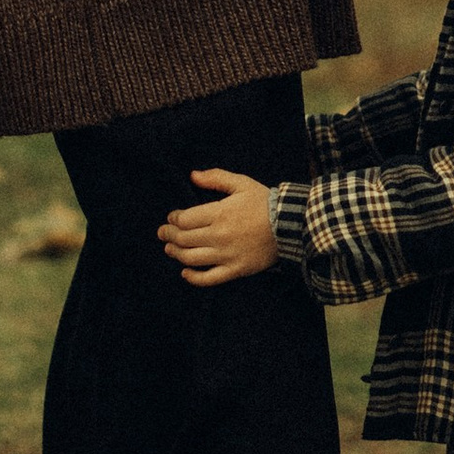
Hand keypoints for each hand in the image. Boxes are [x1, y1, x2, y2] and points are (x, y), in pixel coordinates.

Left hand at [161, 168, 279, 284]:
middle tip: (163, 233)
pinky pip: (209, 278)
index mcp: (220, 213)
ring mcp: (227, 255)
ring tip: (169, 249)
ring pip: (191, 258)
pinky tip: (185, 273)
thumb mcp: (241, 183)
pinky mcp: (236, 270)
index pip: (184, 219)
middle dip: (169, 235)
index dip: (173, 219)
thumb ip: (216, 178)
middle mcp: (219, 235)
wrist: (291, 225)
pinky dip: (193, 278)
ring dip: (175, 254)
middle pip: (184, 239)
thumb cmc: (265, 203)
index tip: (172, 217)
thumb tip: (192, 175)